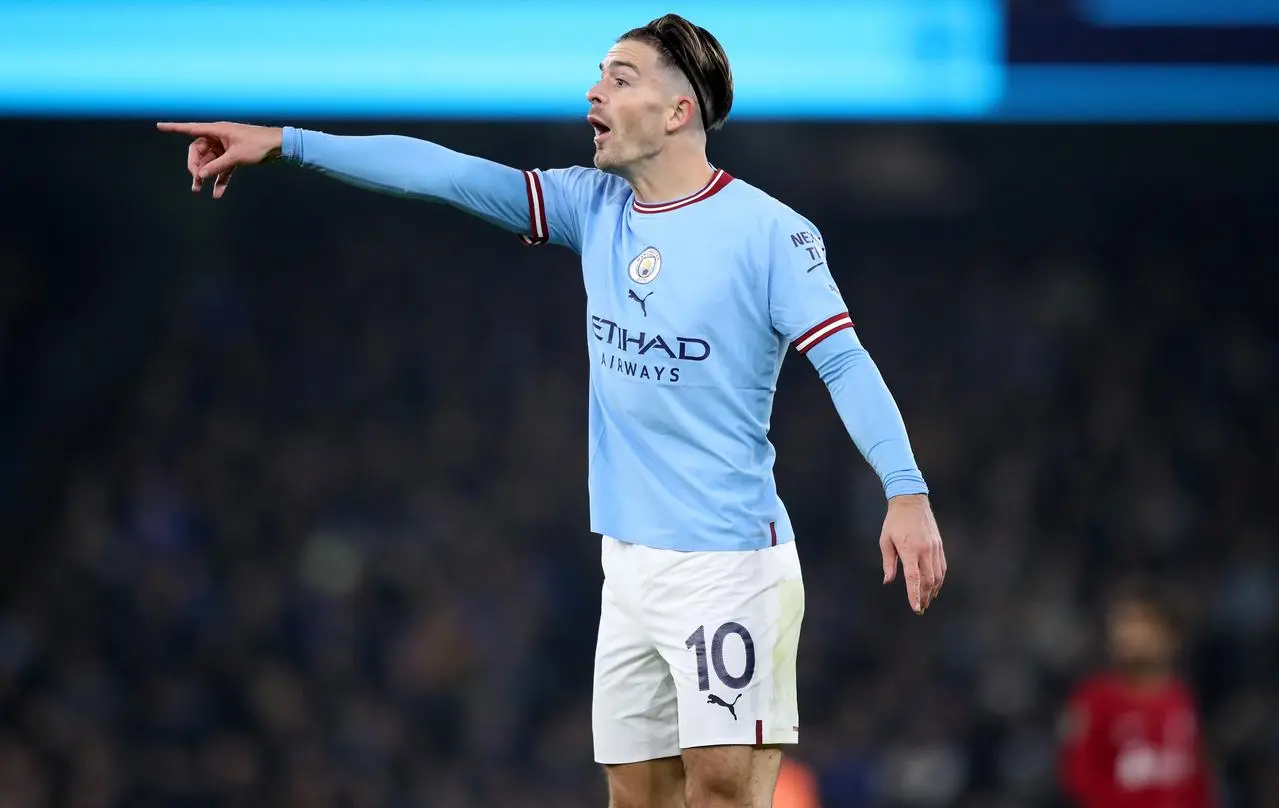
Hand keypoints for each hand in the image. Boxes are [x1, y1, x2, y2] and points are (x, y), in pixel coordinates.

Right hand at [155, 121, 283, 198]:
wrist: (279, 146)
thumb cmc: (258, 144)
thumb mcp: (236, 156)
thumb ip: (217, 166)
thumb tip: (200, 175)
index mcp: (217, 130)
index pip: (190, 128)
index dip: (174, 128)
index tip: (159, 126)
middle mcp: (218, 137)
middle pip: (199, 151)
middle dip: (195, 166)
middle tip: (195, 181)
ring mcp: (226, 148)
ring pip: (210, 162)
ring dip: (205, 176)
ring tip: (198, 190)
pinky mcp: (234, 157)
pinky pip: (223, 169)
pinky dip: (220, 180)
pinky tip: (217, 194)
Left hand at [880, 493, 945, 614]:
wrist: (911, 501)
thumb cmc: (894, 522)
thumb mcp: (885, 541)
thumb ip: (888, 562)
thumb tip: (888, 581)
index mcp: (909, 549)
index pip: (913, 578)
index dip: (914, 594)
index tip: (916, 608)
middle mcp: (924, 550)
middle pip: (928, 580)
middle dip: (924, 597)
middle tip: (920, 609)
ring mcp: (934, 548)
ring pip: (938, 576)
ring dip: (933, 591)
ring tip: (926, 601)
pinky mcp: (939, 545)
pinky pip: (942, 567)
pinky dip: (939, 580)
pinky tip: (934, 587)